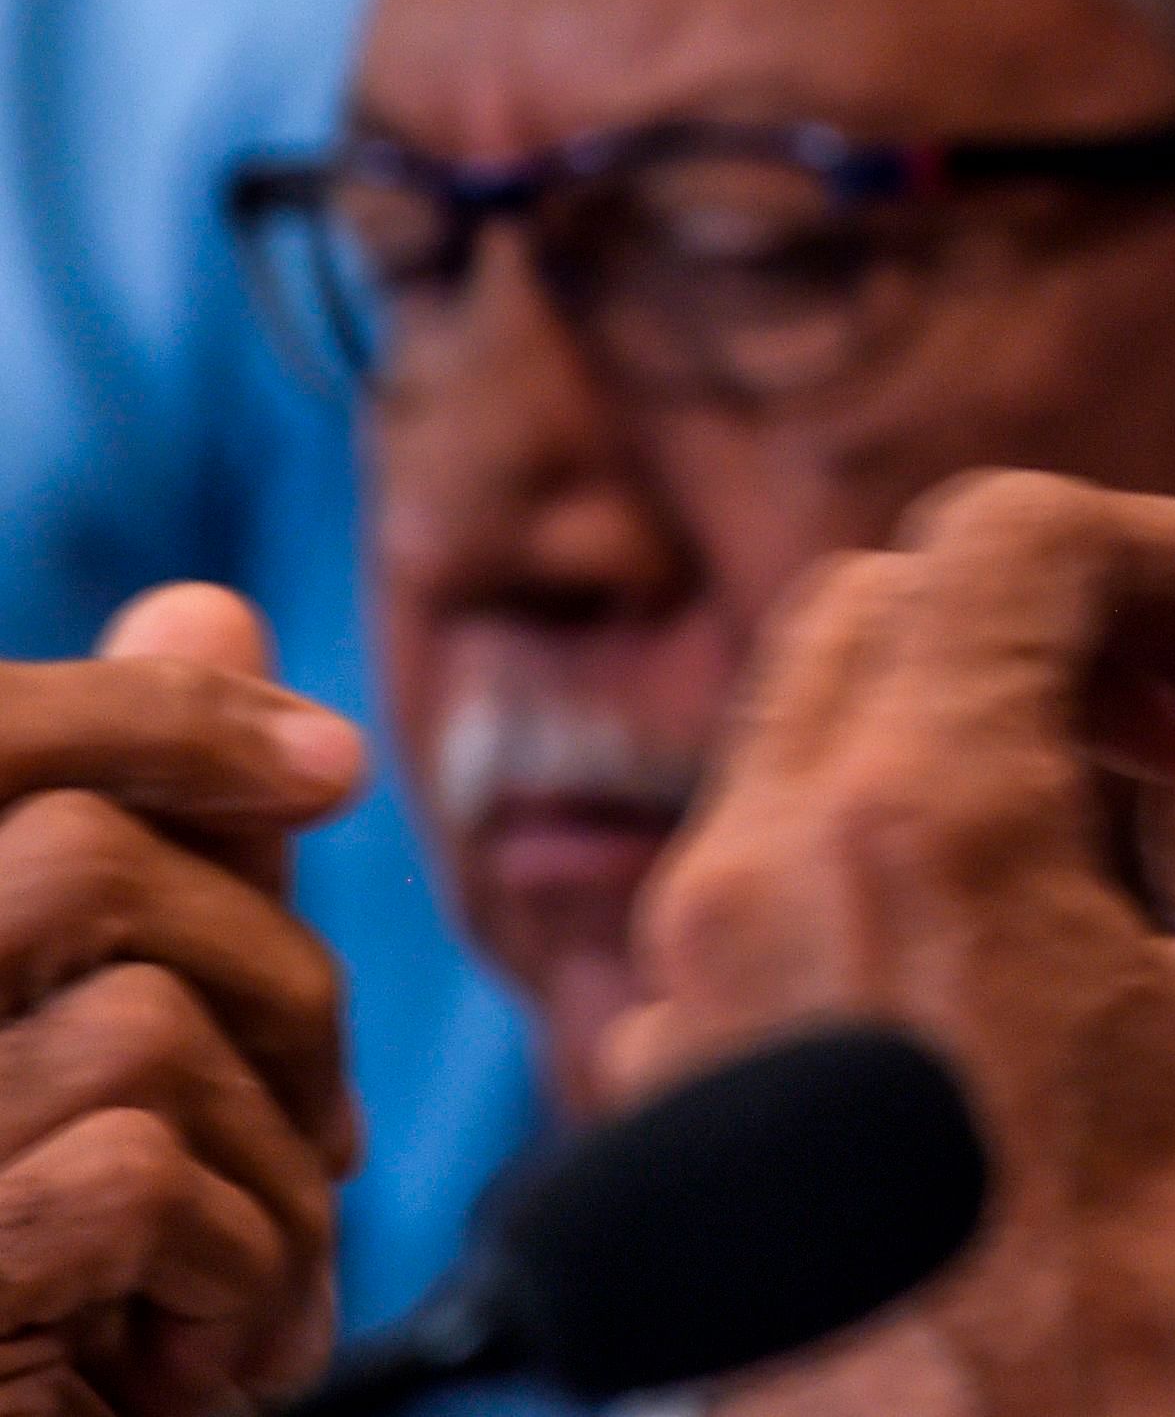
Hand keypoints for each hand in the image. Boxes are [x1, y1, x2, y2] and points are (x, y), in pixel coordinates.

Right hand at [0, 587, 363, 1416]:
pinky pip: (131, 1180)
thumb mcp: (142, 1045)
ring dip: (269, 1155)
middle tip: (321, 1129)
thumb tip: (208, 599)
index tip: (330, 766)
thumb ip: (160, 838)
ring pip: (139, 1022)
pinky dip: (235, 1272)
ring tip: (260, 1263)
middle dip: (271, 980)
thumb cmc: (102, 1277)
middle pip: (79, 861)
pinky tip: (207, 1350)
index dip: (156, 711)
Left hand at [610, 473, 1174, 1416]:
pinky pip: (776, 888)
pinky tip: (1044, 946)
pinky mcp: (681, 1107)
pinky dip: (907, 846)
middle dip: (1075, 613)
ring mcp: (694, 1001)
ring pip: (818, 740)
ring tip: (1155, 822)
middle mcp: (757, 884)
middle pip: (893, 607)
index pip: (1016, 541)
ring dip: (987, 721)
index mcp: (916, 825)